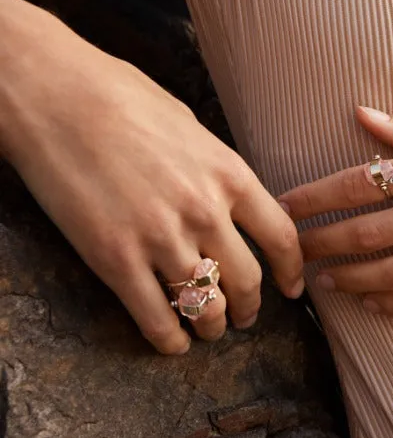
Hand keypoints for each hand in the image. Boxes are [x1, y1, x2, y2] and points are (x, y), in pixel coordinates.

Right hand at [4, 26, 303, 353]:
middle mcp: (205, 212)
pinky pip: (154, 316)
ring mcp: (160, 238)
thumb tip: (230, 195)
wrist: (55, 94)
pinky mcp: (114, 259)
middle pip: (247, 280)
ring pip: (205, 305)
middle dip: (250, 307)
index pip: (281, 237)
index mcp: (230, 175)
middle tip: (245, 317)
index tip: (291, 288)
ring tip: (209, 330)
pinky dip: (168, 339)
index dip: (291, 272)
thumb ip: (216, 168)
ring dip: (212, 326)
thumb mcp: (190, 126)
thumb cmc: (121, 97)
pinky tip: (173, 343)